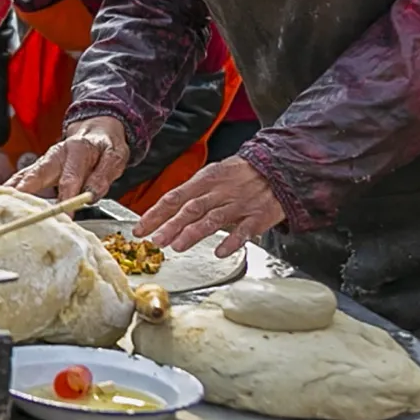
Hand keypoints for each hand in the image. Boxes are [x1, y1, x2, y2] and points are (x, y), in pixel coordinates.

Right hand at [8, 116, 127, 201]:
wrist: (96, 132)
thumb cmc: (105, 146)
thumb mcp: (115, 157)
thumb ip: (104, 175)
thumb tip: (92, 194)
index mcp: (77, 149)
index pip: (70, 179)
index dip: (67, 199)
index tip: (65, 216)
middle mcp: (56, 154)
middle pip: (38, 174)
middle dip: (25, 190)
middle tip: (14, 204)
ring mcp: (45, 161)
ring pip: (25, 175)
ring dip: (12, 190)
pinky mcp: (39, 168)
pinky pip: (22, 179)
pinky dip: (11, 189)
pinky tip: (0, 200)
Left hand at [133, 155, 286, 258]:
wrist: (278, 167)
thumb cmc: (241, 173)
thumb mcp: (214, 174)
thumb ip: (193, 193)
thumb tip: (167, 210)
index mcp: (205, 180)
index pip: (175, 197)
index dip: (156, 213)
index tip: (141, 228)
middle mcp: (220, 191)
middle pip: (191, 209)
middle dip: (171, 225)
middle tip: (155, 240)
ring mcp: (239, 204)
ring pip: (213, 219)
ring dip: (194, 233)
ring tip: (177, 246)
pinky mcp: (257, 216)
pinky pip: (243, 230)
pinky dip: (231, 241)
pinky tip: (220, 251)